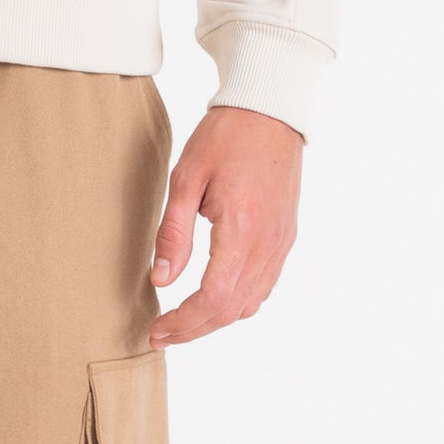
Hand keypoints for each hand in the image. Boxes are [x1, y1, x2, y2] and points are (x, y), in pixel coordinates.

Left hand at [147, 104, 302, 347]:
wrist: (269, 110)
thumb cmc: (224, 137)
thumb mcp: (186, 177)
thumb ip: (174, 232)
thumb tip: (161, 278)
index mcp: (242, 230)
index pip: (214, 299)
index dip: (184, 323)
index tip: (158, 329)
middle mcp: (267, 245)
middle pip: (233, 310)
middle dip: (196, 329)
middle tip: (163, 333)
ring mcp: (281, 243)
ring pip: (251, 303)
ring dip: (217, 319)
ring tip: (183, 318)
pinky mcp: (285, 237)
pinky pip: (264, 285)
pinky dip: (238, 301)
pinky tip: (215, 295)